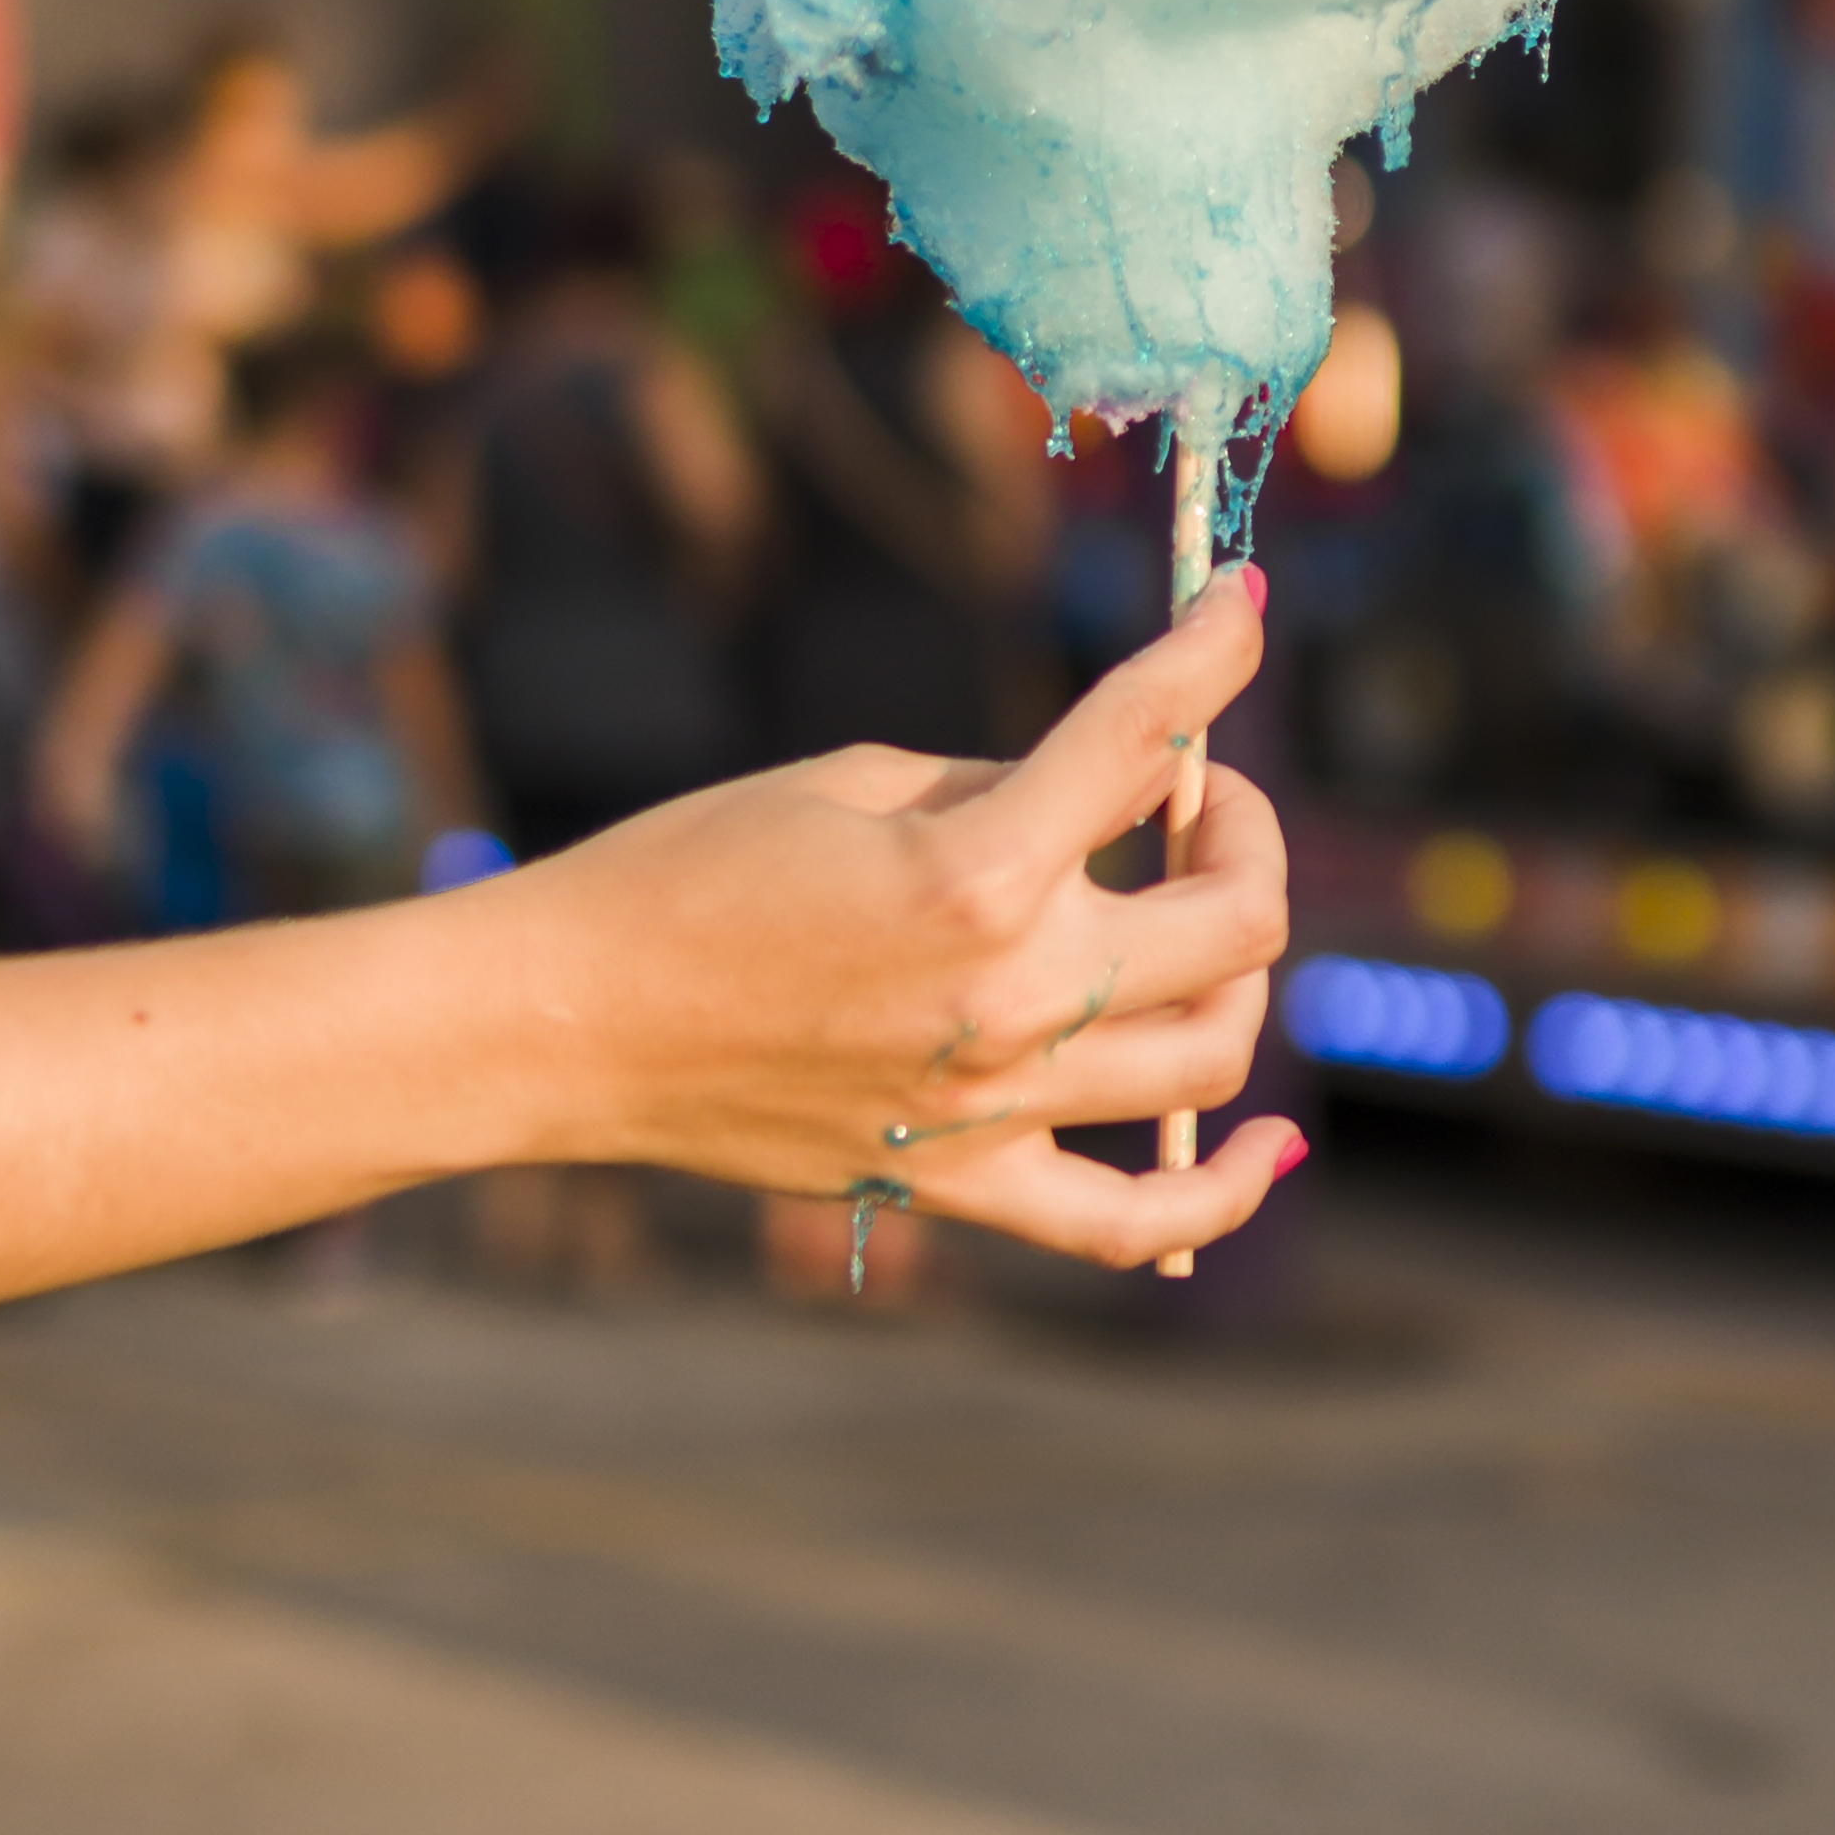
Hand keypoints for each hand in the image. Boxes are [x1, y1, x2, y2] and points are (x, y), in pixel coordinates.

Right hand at [502, 573, 1300, 1268]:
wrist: (567, 1021)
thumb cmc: (692, 872)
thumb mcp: (858, 782)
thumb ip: (1010, 786)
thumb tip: (1123, 795)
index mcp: (979, 872)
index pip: (1148, 737)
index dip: (1215, 653)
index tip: (1245, 610)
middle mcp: (1009, 999)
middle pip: (1237, 922)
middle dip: (1244, 832)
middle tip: (1196, 800)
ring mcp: (993, 1107)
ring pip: (1215, 1056)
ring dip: (1238, 971)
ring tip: (1189, 923)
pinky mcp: (959, 1187)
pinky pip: (1132, 1224)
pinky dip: (1221, 1192)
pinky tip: (1266, 1145)